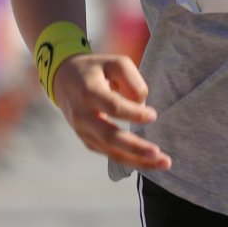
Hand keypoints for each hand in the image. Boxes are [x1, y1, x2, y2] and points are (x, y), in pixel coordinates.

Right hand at [52, 53, 171, 170]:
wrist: (64, 80)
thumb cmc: (96, 70)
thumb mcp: (115, 63)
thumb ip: (132, 80)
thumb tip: (142, 107)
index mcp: (88, 91)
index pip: (113, 106)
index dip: (134, 113)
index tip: (153, 115)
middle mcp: (82, 114)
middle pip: (109, 136)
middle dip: (135, 147)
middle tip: (158, 153)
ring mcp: (83, 131)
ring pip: (111, 151)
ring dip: (137, 160)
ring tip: (162, 163)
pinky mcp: (87, 140)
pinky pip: (110, 154)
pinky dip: (130, 160)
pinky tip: (149, 162)